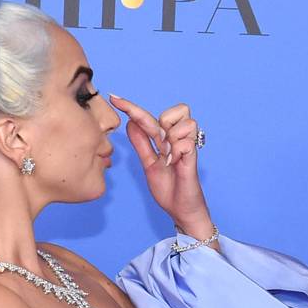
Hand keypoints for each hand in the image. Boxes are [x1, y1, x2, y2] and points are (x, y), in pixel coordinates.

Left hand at [108, 94, 212, 238]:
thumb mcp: (149, 164)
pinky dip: (177, 152)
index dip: (131, 107)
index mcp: (166, 139)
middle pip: (177, 110)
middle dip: (161, 125)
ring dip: (172, 139)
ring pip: (185, 122)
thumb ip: (142, 144)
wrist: (180, 209)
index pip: (149, 116)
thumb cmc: (168, 188)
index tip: (113, 98)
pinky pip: (185, 142)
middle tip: (160, 148)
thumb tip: (130, 123)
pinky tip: (175, 164)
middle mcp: (179, 139)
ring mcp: (188, 146)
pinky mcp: (194, 156)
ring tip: (170, 158)